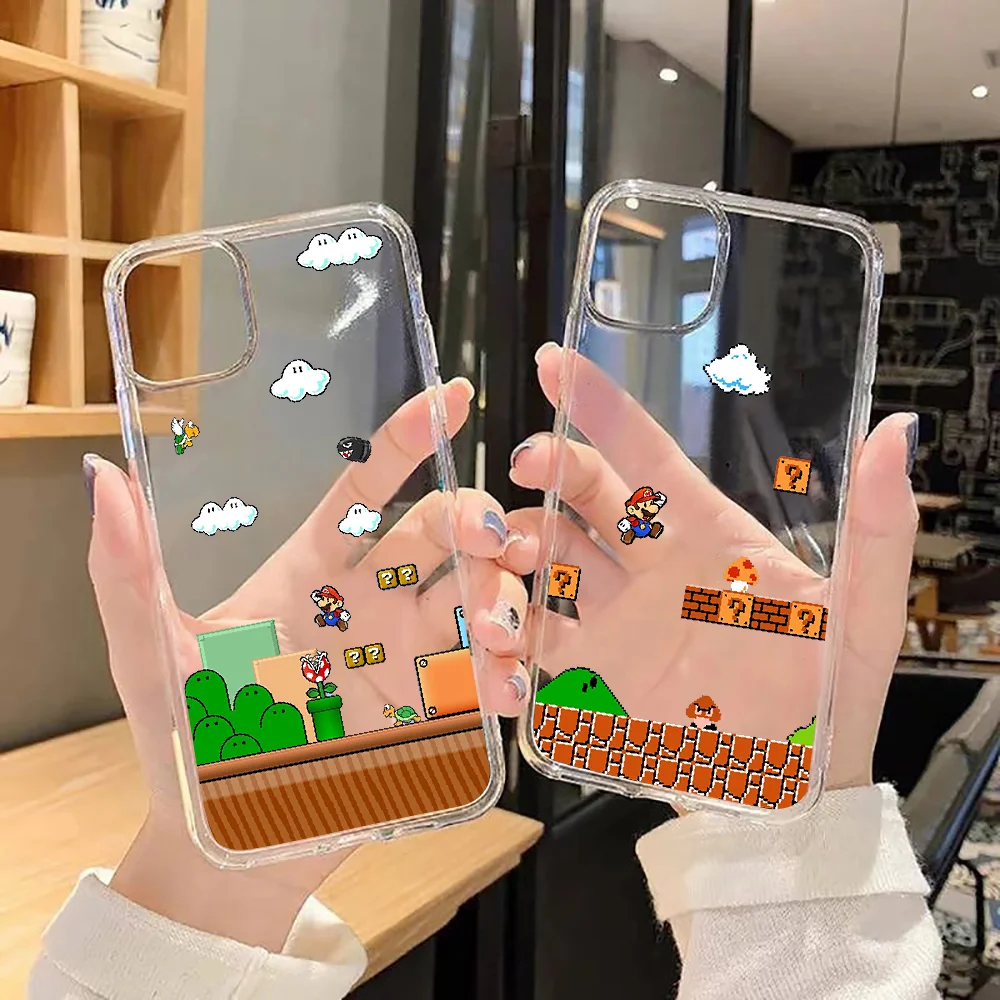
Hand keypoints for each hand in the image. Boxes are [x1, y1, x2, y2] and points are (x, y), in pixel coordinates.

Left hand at [85, 377, 528, 950]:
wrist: (228, 845)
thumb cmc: (185, 742)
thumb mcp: (149, 654)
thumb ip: (127, 570)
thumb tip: (102, 477)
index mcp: (312, 572)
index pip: (367, 489)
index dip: (408, 438)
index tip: (452, 398)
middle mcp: (370, 603)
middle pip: (442, 534)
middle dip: (475, 523)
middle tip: (489, 541)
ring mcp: (408, 656)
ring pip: (479, 597)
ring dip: (500, 598)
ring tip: (491, 632)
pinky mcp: (434, 715)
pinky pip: (488, 679)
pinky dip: (508, 673)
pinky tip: (503, 685)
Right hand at [503, 344, 915, 792]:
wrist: (791, 796)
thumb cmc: (832, 700)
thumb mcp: (863, 614)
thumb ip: (878, 527)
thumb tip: (894, 435)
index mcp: (706, 538)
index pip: (647, 457)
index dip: (601, 408)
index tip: (555, 362)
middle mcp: (650, 569)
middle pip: (584, 496)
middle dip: (550, 469)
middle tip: (528, 463)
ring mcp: (614, 620)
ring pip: (544, 558)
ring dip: (517, 545)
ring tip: (507, 556)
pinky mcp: (588, 675)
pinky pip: (530, 644)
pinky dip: (504, 640)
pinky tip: (500, 647)